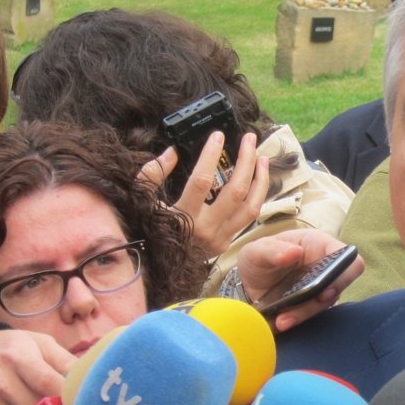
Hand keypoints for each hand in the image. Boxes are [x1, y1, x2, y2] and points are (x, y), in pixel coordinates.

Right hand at [142, 131, 269, 258]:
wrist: (160, 268)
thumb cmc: (149, 230)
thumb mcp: (142, 201)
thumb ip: (152, 175)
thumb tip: (172, 152)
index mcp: (182, 217)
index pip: (202, 181)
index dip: (211, 156)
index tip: (218, 136)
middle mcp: (205, 228)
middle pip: (235, 191)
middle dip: (246, 161)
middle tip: (249, 138)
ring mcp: (220, 238)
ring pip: (251, 206)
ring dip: (261, 180)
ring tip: (262, 158)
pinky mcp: (227, 243)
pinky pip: (248, 217)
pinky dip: (256, 196)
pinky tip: (258, 180)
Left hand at [235, 231, 364, 331]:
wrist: (250, 282)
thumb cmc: (259, 257)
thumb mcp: (257, 250)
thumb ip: (273, 249)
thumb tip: (295, 252)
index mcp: (320, 245)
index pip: (348, 258)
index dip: (343, 275)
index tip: (324, 290)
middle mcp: (326, 267)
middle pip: (338, 286)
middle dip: (318, 301)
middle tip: (298, 309)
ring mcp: (321, 289)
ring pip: (323, 305)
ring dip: (303, 314)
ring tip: (281, 321)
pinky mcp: (311, 306)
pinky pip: (310, 317)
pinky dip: (295, 321)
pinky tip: (278, 323)